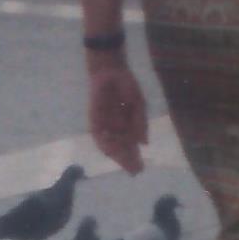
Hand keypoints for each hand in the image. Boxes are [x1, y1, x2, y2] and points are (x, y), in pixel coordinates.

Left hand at [86, 57, 149, 172]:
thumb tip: (144, 143)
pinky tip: (109, 151)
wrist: (111, 68)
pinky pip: (97, 132)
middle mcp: (115, 126)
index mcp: (127, 124)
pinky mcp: (94, 116)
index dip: (133, 158)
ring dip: (116, 155)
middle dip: (126, 160)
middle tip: (134, 171)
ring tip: (125, 164)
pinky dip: (102, 142)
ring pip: (109, 144)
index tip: (140, 168)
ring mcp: (105, 122)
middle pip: (120, 148)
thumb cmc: (126, 84)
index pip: (130, 146)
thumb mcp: (139, 103)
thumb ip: (141, 122)